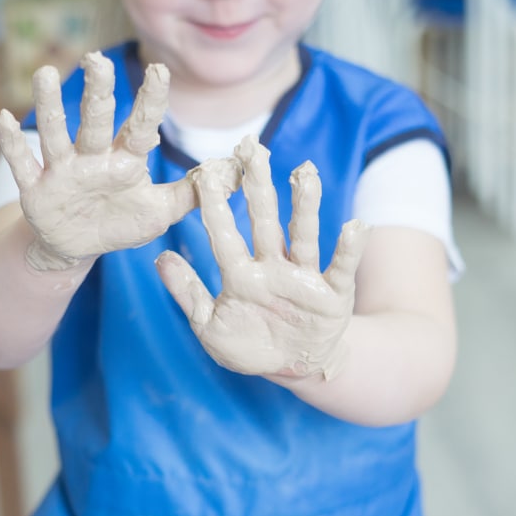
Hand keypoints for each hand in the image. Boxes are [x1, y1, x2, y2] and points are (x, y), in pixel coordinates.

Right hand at [0, 52, 234, 270]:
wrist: (76, 247)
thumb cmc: (119, 222)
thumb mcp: (160, 211)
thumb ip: (195, 191)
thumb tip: (238, 169)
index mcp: (125, 161)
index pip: (140, 127)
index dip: (150, 102)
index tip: (160, 71)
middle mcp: (93, 158)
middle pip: (96, 122)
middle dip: (98, 93)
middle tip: (98, 59)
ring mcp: (62, 171)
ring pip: (56, 134)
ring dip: (49, 106)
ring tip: (44, 73)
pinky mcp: (36, 190)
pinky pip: (23, 163)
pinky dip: (12, 142)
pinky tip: (3, 117)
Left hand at [156, 135, 368, 380]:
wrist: (291, 369)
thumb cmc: (248, 346)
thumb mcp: (209, 327)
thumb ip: (188, 293)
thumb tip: (161, 257)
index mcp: (240, 274)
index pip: (224, 235)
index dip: (215, 205)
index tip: (203, 172)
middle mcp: (272, 267)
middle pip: (264, 221)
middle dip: (258, 185)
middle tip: (252, 147)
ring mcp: (302, 278)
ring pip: (303, 235)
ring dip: (305, 204)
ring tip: (305, 172)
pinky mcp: (332, 294)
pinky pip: (341, 267)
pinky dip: (350, 248)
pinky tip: (355, 226)